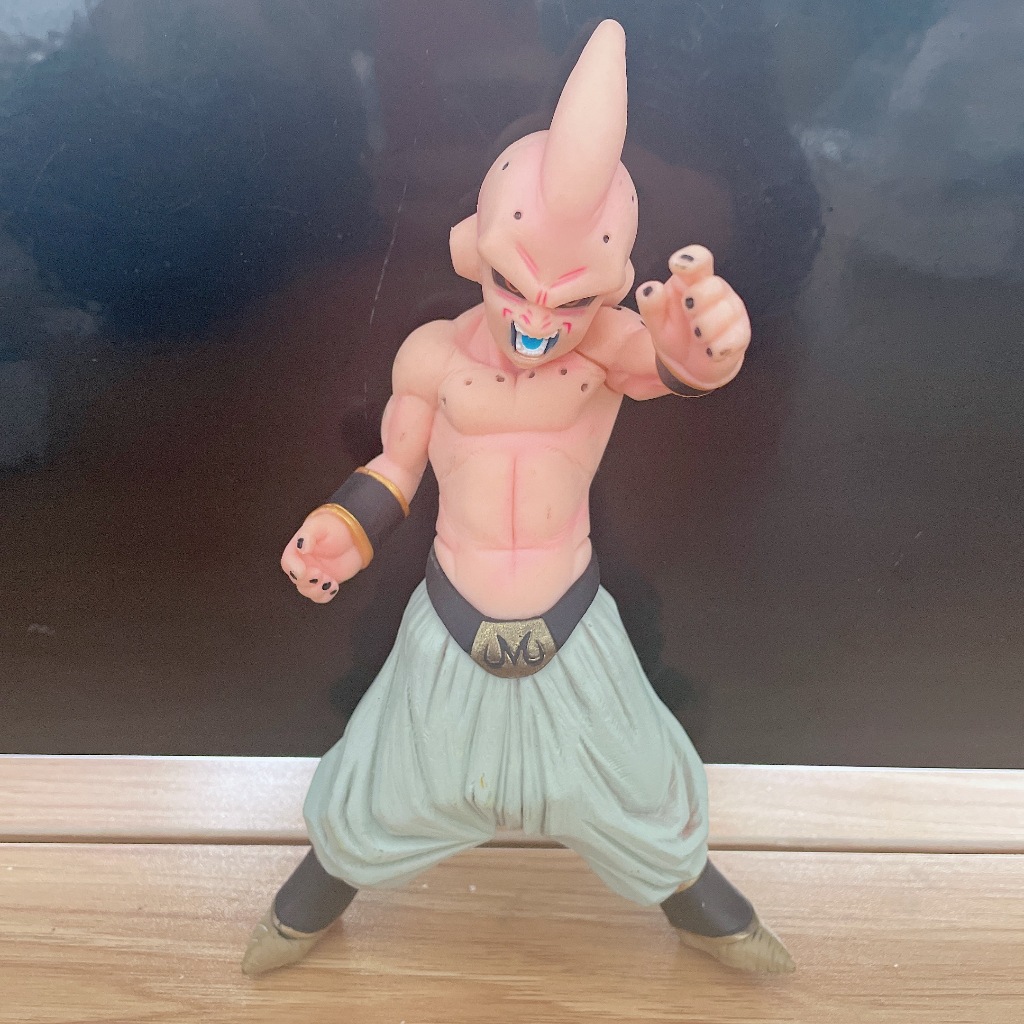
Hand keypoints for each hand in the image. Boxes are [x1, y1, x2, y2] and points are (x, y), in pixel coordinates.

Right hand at [280, 509, 363, 603]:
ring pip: (307, 590)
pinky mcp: (326, 582)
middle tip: (320, 574)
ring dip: (316, 590)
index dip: (293, 569)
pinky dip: (325, 595)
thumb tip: (300, 546)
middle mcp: (304, 563)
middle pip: (296, 580)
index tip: (302, 570)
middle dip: (307, 581)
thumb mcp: (320, 525)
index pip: (288, 562)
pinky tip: (334, 586)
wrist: (356, 537)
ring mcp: (315, 574)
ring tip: (329, 581)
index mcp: (298, 550)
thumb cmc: (336, 527)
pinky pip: (321, 596)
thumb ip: (308, 534)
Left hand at [636, 245, 749, 388]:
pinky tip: (710, 351)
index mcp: (692, 281)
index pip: (699, 260)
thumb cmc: (675, 333)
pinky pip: (735, 338)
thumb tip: (650, 289)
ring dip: (707, 327)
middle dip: (699, 298)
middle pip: (714, 285)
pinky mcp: (740, 336)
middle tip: (688, 310)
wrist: (690, 365)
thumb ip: (651, 305)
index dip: (692, 259)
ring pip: (725, 312)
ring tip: (697, 337)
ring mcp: (731, 313)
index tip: (677, 265)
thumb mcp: (657, 322)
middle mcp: (716, 292)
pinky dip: (720, 347)